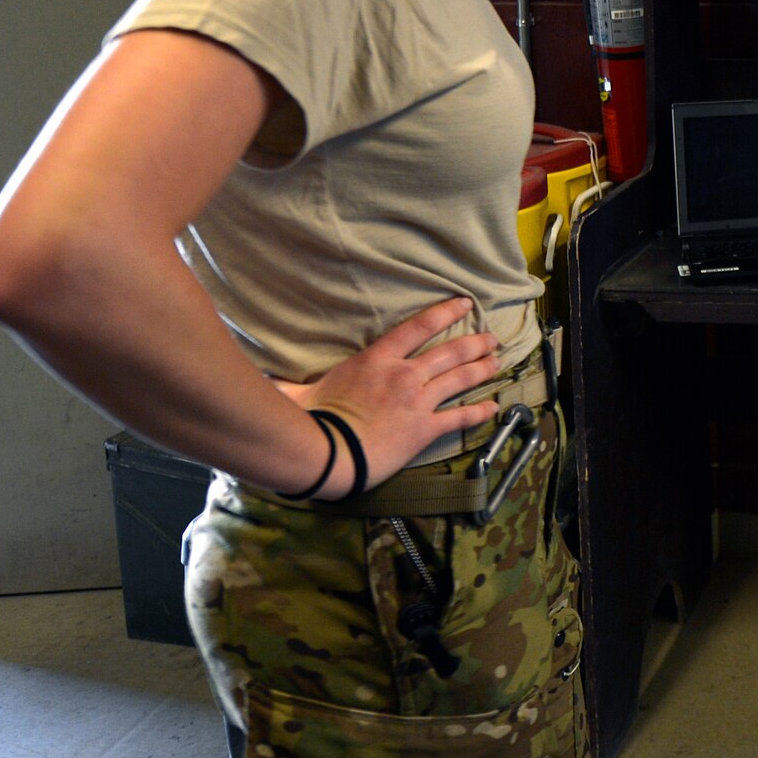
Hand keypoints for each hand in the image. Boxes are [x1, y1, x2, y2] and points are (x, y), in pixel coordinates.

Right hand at [292, 297, 501, 493]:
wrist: (330, 453)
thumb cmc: (312, 420)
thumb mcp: (300, 391)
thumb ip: (287, 382)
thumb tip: (259, 377)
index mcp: (377, 359)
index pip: (418, 327)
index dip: (445, 312)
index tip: (465, 303)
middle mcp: (404, 375)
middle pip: (449, 352)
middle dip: (475, 343)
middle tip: (492, 338)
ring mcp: (418, 401)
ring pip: (460, 378)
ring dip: (482, 369)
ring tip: (497, 361)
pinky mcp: (426, 429)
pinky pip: (460, 417)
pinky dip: (480, 412)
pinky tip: (495, 407)